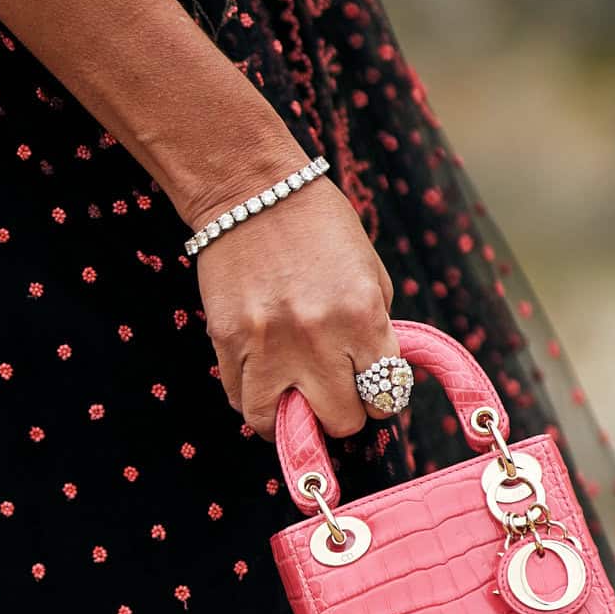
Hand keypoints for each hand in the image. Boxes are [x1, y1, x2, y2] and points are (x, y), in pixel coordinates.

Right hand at [192, 173, 396, 438]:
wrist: (251, 188)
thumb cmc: (318, 224)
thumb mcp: (368, 270)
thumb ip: (376, 327)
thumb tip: (375, 377)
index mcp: (362, 316)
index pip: (386, 396)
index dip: (380, 395)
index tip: (368, 384)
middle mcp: (318, 338)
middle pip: (342, 422)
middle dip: (341, 410)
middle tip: (332, 390)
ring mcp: (268, 345)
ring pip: (281, 425)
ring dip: (290, 418)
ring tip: (292, 396)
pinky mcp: (228, 342)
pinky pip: (241, 400)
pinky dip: (255, 399)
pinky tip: (263, 378)